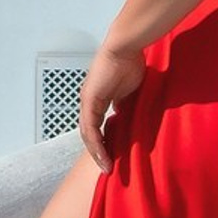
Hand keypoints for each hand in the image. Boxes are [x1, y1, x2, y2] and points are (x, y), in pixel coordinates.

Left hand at [79, 39, 144, 171]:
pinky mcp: (89, 101)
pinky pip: (91, 128)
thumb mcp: (129, 91)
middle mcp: (88, 102)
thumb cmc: (130, 64)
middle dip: (99, 152)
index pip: (97, 127)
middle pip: (89, 134)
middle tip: (108, 168)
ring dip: (97, 152)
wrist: (125, 48)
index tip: (113, 157)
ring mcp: (87, 102)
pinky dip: (97, 143)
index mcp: (97, 100)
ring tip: (107, 166)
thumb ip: (125, 103)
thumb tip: (125, 115)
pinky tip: (104, 154)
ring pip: (88, 134)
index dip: (103, 143)